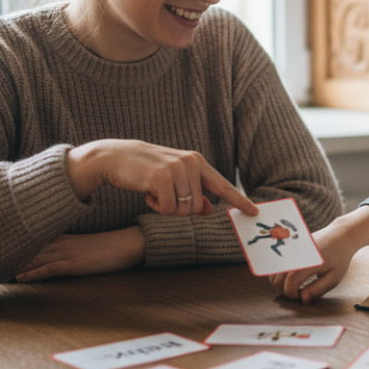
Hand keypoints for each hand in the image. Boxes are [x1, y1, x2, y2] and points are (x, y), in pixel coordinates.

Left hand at [15, 227, 145, 281]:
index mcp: (62, 237)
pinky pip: (50, 268)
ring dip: (14, 266)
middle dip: (6, 256)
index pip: (30, 240)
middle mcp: (61, 243)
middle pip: (27, 249)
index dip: (11, 245)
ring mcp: (68, 253)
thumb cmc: (111, 245)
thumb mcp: (85, 244)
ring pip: (34, 259)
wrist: (130, 243)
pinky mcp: (75, 264)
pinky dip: (34, 274)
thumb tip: (51, 254)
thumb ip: (67, 246)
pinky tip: (20, 279)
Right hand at [67, 139, 258, 216]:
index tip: (254, 212)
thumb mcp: (172, 179)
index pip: (222, 185)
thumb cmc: (144, 170)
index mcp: (198, 162)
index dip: (239, 201)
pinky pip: (166, 209)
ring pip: (182, 210)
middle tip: (160, 193)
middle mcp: (191, 163)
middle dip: (177, 208)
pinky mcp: (162, 178)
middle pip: (195, 207)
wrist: (114, 157)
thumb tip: (207, 210)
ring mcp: (177, 169)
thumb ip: (192, 192)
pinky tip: (146, 191)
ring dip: (164, 207)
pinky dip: (154, 206)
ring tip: (152, 189)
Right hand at [270, 206, 368, 302]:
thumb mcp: (334, 278)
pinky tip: (292, 278)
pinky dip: (279, 275)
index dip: (292, 295)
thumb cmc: (339, 258)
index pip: (289, 284)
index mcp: (308, 262)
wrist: (339, 236)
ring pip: (273, 273)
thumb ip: (318, 289)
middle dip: (285, 291)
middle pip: (277, 280)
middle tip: (299, 294)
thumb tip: (302, 300)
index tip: (301, 297)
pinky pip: (275, 265)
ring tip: (295, 287)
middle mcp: (295, 255)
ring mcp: (290, 250)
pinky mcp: (287, 248)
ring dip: (280, 284)